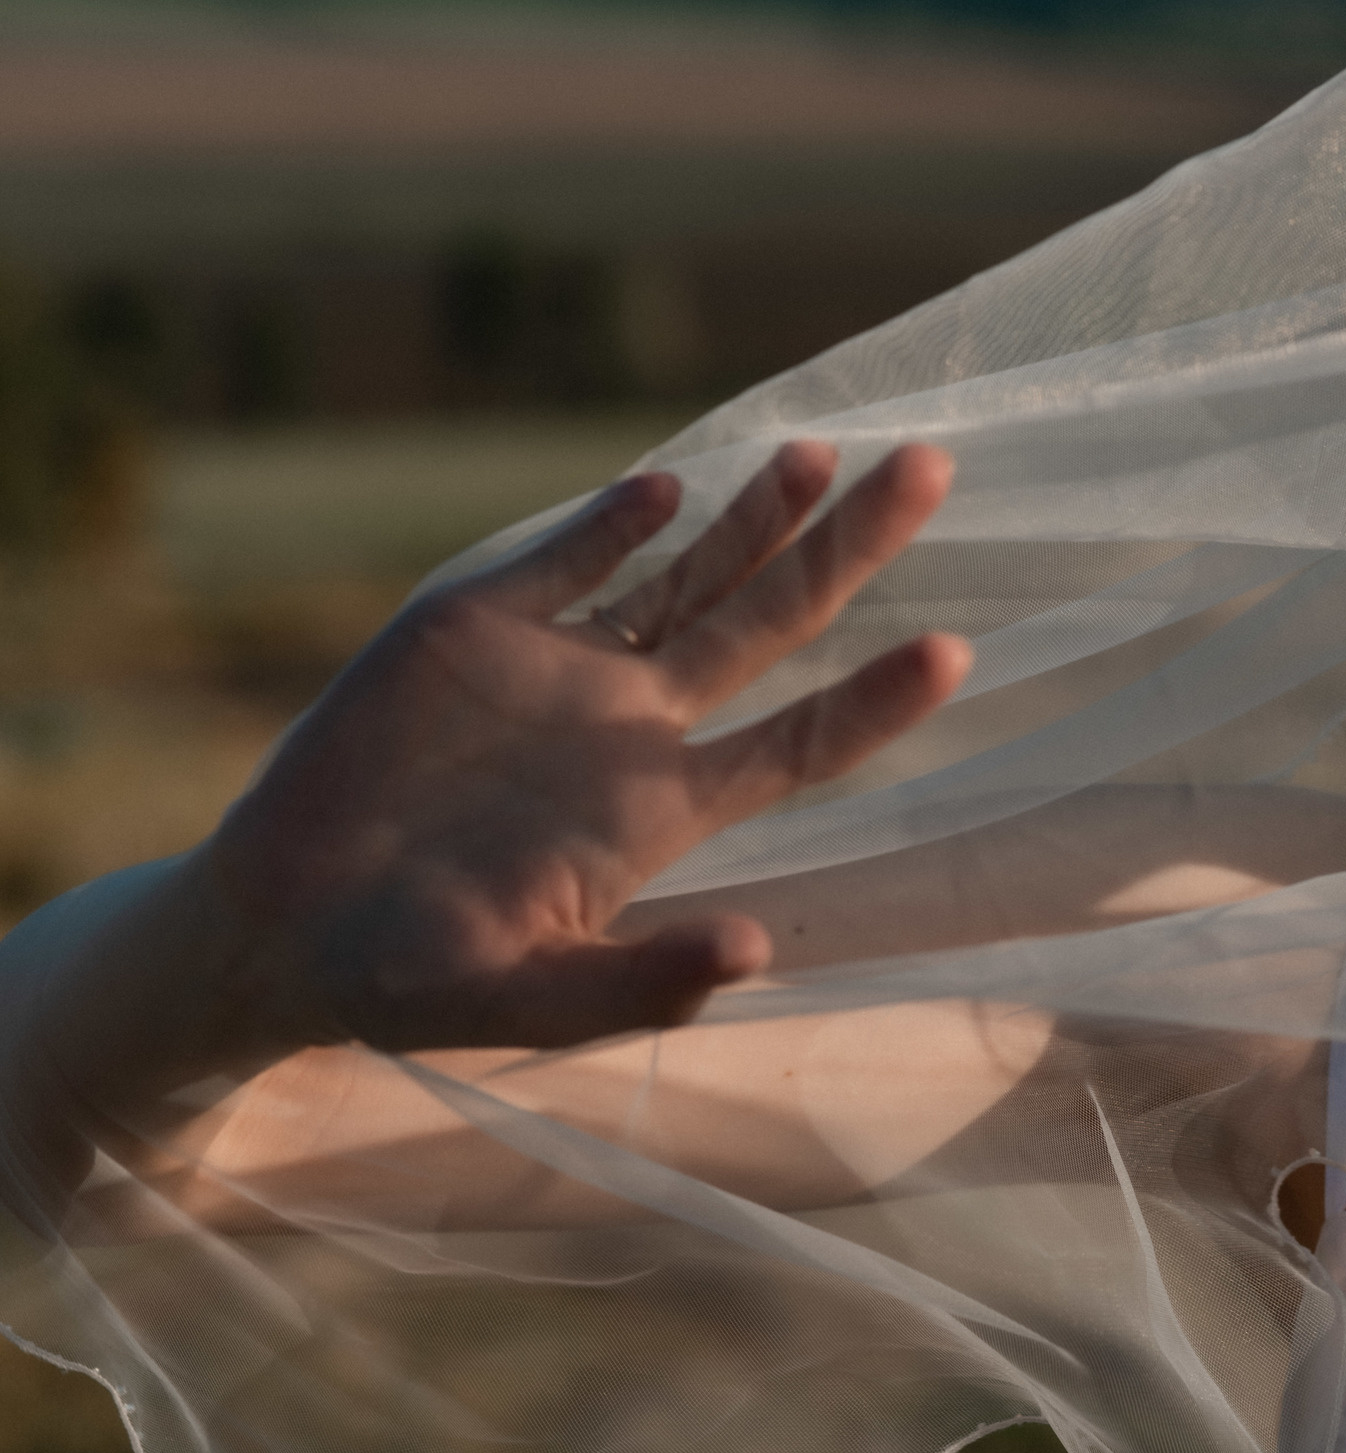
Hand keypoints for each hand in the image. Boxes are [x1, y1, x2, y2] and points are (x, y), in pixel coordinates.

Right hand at [188, 441, 968, 1054]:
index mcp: (665, 808)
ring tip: (824, 452)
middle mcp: (635, 725)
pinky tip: (668, 487)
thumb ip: (636, 983)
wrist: (282, 926)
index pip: (802, 743)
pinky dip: (617, 522)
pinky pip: (568, 557)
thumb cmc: (412, 979)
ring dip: (757, 513)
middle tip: (931, 468)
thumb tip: (751, 951)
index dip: (878, 699)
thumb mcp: (529, 1000)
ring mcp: (564, 668)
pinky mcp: (478, 626)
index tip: (956, 650)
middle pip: (774, 621)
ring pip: (689, 573)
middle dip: (850, 548)